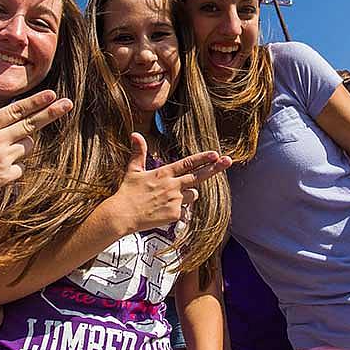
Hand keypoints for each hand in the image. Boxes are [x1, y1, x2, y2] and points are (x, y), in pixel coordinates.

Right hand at [0, 82, 72, 207]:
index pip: (15, 111)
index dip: (35, 102)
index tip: (52, 94)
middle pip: (31, 125)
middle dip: (51, 113)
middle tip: (67, 104)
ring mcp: (1, 160)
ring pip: (26, 147)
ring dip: (22, 144)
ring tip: (1, 148)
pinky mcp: (2, 178)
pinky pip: (19, 168)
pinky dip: (12, 166)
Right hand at [103, 133, 230, 234]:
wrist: (122, 215)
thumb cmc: (127, 193)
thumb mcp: (133, 170)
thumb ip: (138, 152)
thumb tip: (135, 134)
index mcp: (163, 173)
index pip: (188, 163)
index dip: (203, 158)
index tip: (215, 154)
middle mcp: (172, 185)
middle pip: (198, 176)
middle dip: (214, 168)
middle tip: (227, 161)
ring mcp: (175, 200)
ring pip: (193, 194)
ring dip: (188, 194)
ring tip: (169, 197)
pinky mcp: (175, 214)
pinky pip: (184, 210)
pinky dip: (178, 209)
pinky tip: (163, 210)